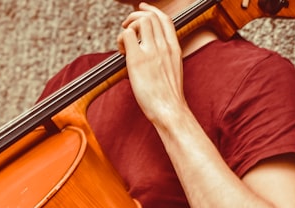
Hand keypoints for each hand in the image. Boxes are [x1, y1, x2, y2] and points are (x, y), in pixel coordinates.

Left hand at [116, 3, 187, 124]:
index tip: (141, 9)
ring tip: (123, 42)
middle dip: (135, 16)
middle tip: (126, 26)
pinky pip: (127, 35)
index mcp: (174, 49)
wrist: (170, 110)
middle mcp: (164, 46)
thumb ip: (165, 60)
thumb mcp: (173, 72)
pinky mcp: (138, 60)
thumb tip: (151, 58)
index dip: (151, 10)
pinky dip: (120, 39)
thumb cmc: (169, 98)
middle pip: (151, 16)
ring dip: (128, 26)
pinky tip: (121, 52)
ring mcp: (152, 52)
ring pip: (140, 21)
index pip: (165, 19)